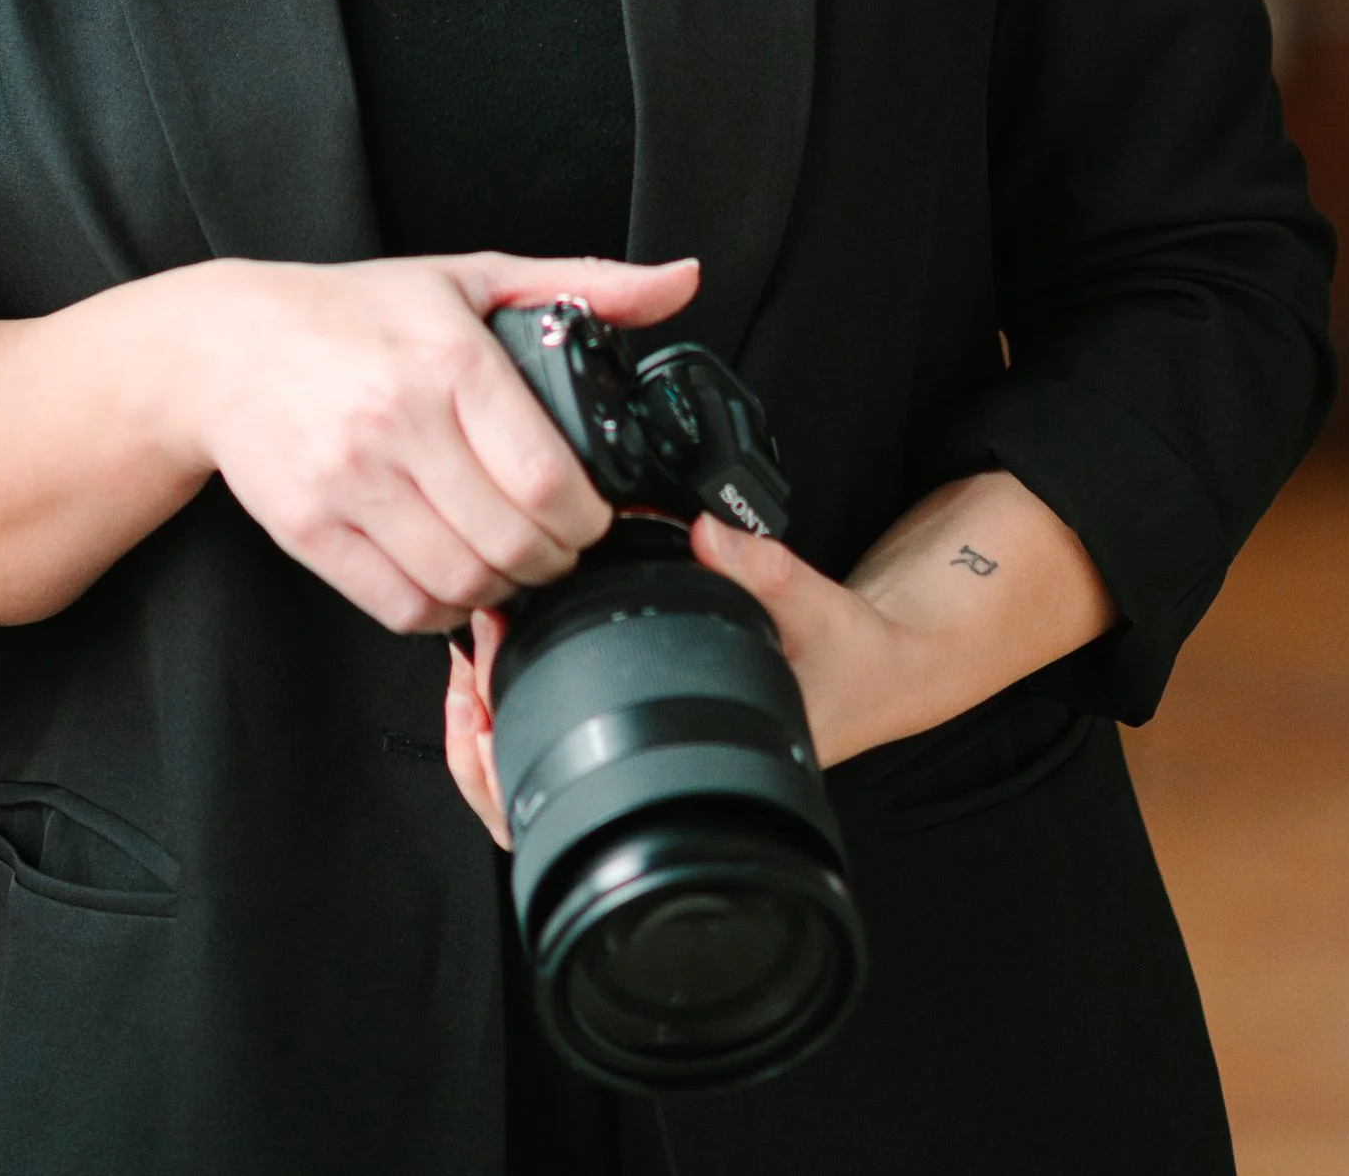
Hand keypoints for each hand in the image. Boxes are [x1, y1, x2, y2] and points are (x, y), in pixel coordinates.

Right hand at [184, 250, 697, 636]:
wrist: (227, 346)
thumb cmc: (355, 312)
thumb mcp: (470, 277)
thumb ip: (583, 283)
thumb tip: (681, 280)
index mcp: (450, 360)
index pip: (549, 479)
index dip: (588, 519)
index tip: (590, 516)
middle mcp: (399, 421)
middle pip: (514, 544)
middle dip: (553, 560)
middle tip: (555, 546)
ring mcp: (350, 481)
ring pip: (462, 582)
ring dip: (499, 589)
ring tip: (504, 561)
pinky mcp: (309, 528)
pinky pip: (400, 606)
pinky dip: (439, 608)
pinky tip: (448, 574)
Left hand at [444, 470, 1118, 837]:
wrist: (884, 667)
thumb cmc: (852, 658)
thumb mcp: (820, 611)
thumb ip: (766, 572)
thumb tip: (707, 531)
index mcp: (695, 773)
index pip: (576, 811)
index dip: (507, 763)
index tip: (479, 684)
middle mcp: (659, 783)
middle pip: (528, 816)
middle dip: (479, 745)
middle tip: (463, 668)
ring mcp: (646, 763)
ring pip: (536, 787)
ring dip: (491, 725)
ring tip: (474, 658)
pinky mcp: (647, 723)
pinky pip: (566, 740)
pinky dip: (526, 703)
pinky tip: (510, 653)